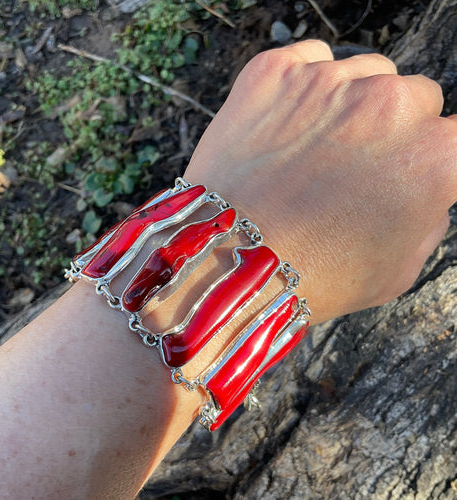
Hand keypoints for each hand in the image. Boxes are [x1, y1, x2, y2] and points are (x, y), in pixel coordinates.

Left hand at [185, 40, 456, 322]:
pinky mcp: (274, 73)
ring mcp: (329, 82)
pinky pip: (310, 59)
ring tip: (310, 153)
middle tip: (350, 169)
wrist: (229, 264)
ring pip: (362, 73)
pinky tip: (286, 127)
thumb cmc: (314, 276)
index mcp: (433, 156)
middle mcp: (389, 106)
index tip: (406, 168)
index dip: (429, 155)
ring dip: (347, 106)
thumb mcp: (399, 268)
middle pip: (412, 97)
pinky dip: (304, 85)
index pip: (453, 133)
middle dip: (390, 130)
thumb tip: (427, 186)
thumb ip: (429, 214)